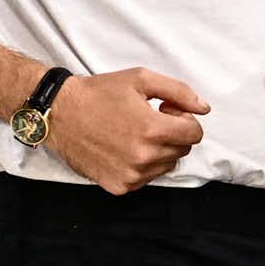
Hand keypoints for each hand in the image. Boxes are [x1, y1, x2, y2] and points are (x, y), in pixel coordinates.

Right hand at [40, 66, 209, 194]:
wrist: (60, 114)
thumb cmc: (99, 93)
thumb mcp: (140, 79)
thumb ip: (179, 91)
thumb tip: (205, 108)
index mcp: (152, 129)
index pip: (195, 134)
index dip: (185, 119)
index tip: (166, 111)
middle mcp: (144, 157)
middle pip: (182, 150)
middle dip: (173, 134)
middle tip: (149, 120)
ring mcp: (131, 175)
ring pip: (166, 166)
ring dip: (159, 151)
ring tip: (135, 134)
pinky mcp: (119, 186)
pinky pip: (146, 178)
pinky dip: (142, 165)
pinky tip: (123, 148)